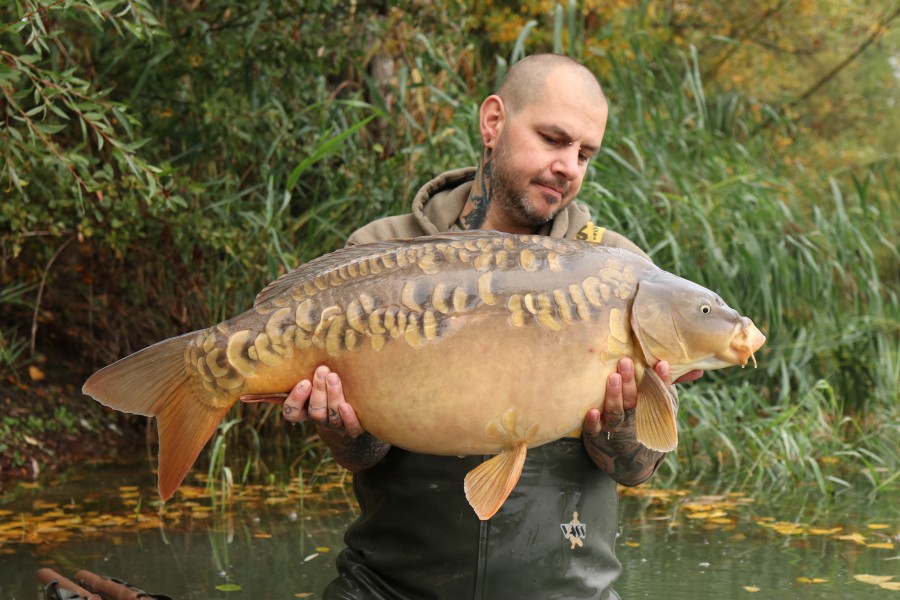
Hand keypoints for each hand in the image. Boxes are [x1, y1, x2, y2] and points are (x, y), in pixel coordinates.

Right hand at [282, 365, 364, 438]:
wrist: (356, 405)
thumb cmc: (330, 384)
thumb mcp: (316, 378)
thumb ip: (305, 371)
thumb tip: (288, 350)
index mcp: (306, 411)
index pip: (292, 413)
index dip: (296, 400)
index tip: (304, 382)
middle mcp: (320, 419)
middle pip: (315, 412)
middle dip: (318, 391)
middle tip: (322, 370)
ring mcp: (336, 425)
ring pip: (331, 416)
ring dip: (332, 396)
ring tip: (334, 377)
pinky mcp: (353, 429)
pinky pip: (350, 428)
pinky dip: (348, 418)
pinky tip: (346, 405)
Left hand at [582, 358, 700, 483]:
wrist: (629, 463)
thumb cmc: (645, 424)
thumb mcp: (662, 410)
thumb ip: (669, 387)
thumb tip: (698, 371)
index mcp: (650, 410)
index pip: (658, 395)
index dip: (661, 380)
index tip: (661, 364)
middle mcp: (634, 419)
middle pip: (633, 400)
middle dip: (631, 382)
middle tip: (626, 362)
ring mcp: (615, 428)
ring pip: (615, 412)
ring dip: (613, 396)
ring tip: (613, 377)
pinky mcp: (596, 436)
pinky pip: (594, 430)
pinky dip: (593, 422)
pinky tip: (591, 411)